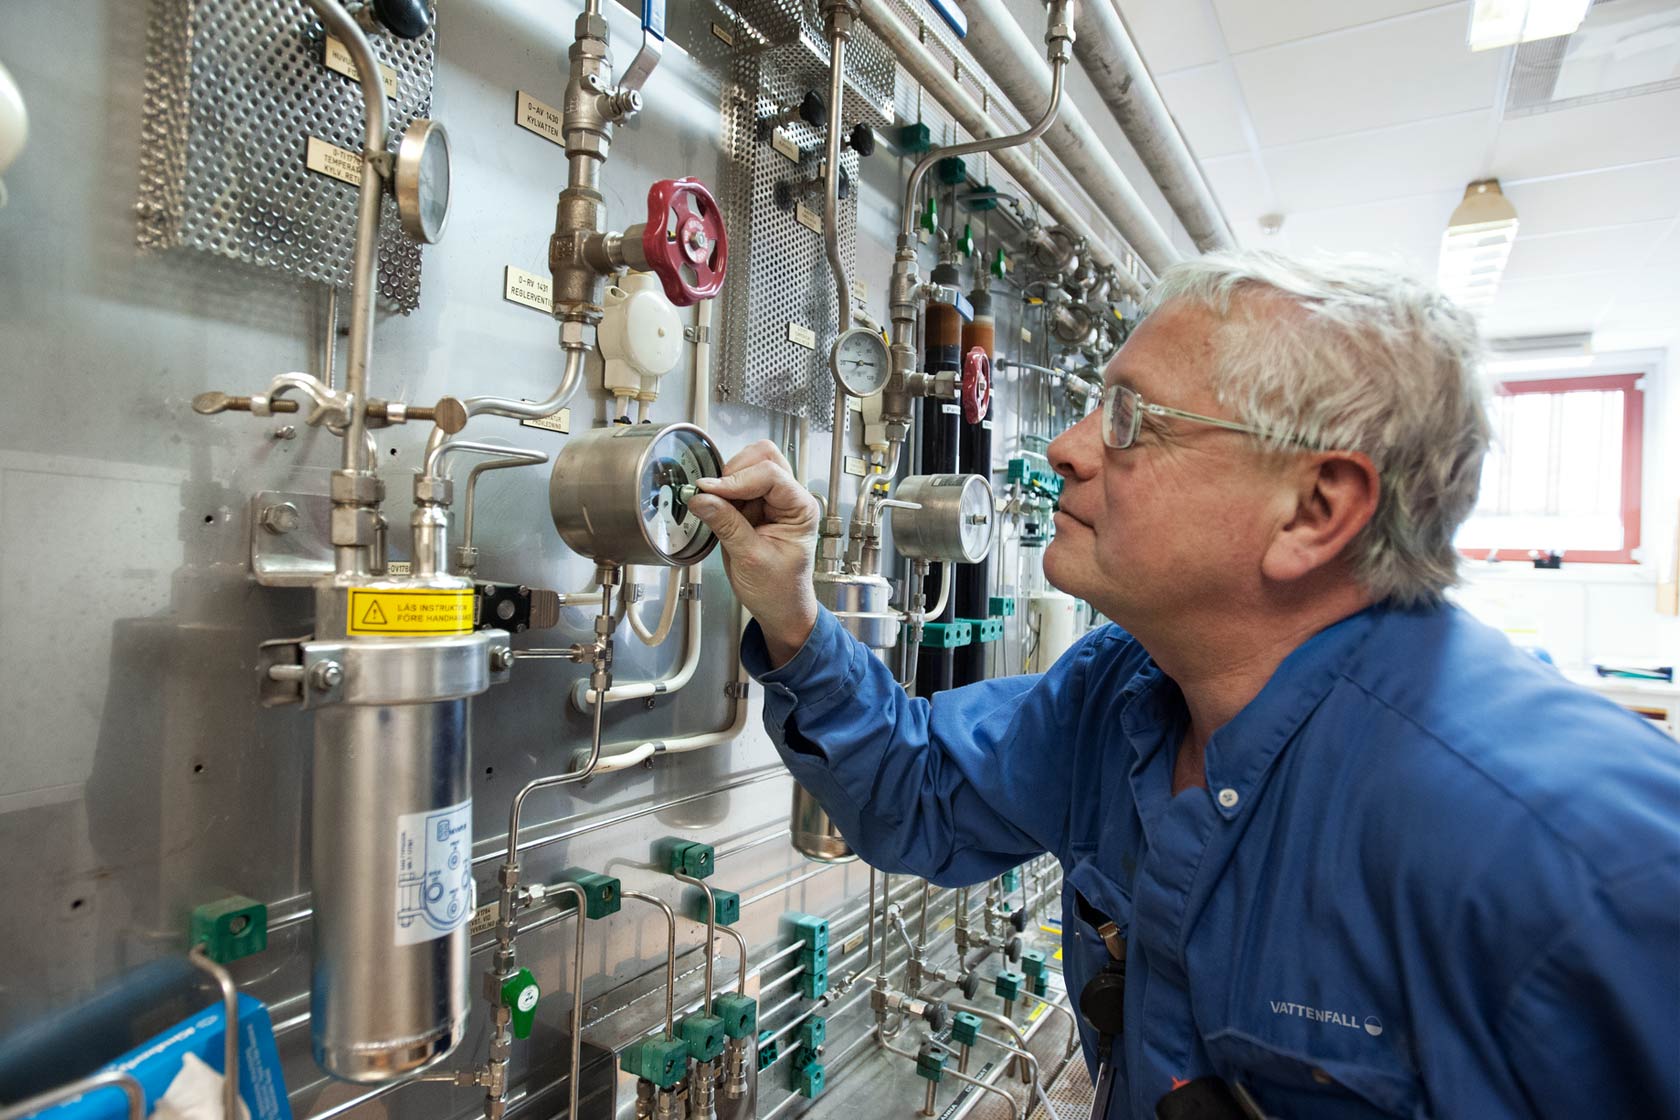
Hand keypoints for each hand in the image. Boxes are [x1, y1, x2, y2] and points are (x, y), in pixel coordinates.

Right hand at [688, 440, 820, 666]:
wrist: (780, 609)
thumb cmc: (778, 590)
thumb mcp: (749, 559)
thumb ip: (726, 524)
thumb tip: (701, 497)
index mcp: (801, 508)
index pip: (770, 474)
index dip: (737, 479)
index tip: (709, 490)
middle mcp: (791, 498)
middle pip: (764, 457)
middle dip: (735, 471)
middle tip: (713, 493)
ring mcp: (774, 501)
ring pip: (749, 466)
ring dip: (728, 481)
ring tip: (716, 506)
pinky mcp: (757, 507)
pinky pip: (738, 485)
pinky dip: (723, 491)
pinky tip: (715, 509)